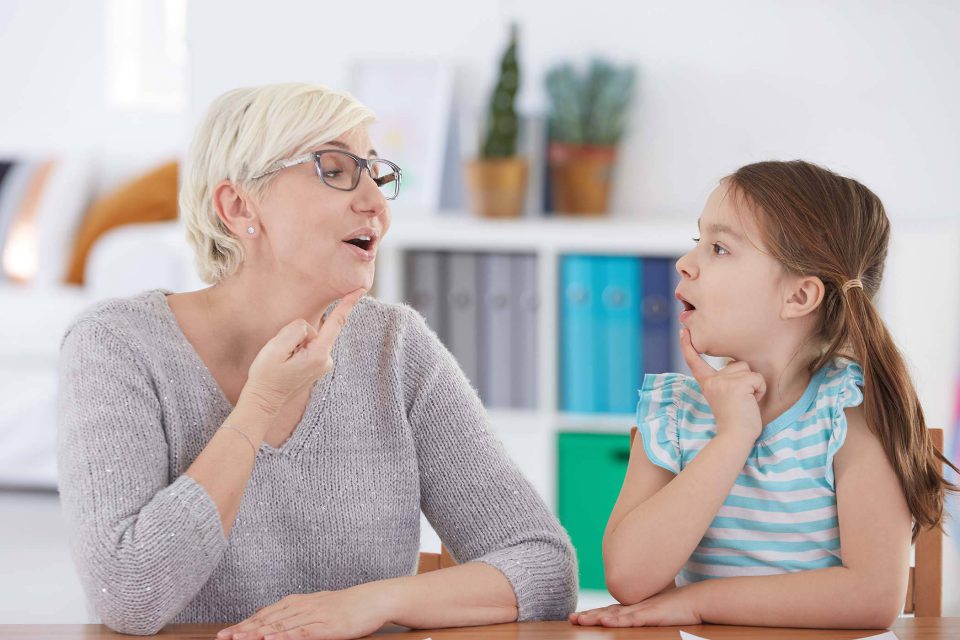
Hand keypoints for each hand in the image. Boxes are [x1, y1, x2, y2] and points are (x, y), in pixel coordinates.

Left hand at [216, 583, 395, 639]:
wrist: (373, 599)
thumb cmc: (346, 607)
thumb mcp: (318, 609)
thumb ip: (298, 616)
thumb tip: (277, 625)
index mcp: (298, 602)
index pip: (265, 614)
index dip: (244, 624)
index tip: (225, 633)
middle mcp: (302, 606)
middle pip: (267, 619)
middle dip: (243, 629)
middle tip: (223, 637)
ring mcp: (314, 616)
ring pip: (280, 626)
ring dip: (257, 633)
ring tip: (239, 639)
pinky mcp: (327, 626)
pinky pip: (302, 632)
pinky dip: (284, 636)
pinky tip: (271, 639)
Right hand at [241, 289, 364, 415]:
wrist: (264, 400)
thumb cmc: (267, 375)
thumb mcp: (276, 348)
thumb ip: (295, 330)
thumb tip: (307, 327)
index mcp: (318, 354)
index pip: (336, 323)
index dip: (347, 304)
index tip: (360, 289)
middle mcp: (326, 359)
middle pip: (314, 329)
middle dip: (296, 334)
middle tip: (280, 355)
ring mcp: (322, 364)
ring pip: (309, 337)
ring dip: (294, 343)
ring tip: (282, 361)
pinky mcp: (317, 366)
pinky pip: (307, 345)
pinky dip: (296, 348)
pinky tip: (287, 362)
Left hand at [569, 585, 700, 627]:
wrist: (696, 599)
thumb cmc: (678, 607)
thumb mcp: (657, 612)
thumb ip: (645, 615)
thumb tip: (636, 619)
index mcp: (635, 608)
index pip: (610, 611)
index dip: (593, 614)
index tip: (578, 616)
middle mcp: (634, 607)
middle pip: (606, 612)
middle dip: (588, 615)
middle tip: (570, 618)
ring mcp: (641, 610)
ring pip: (614, 615)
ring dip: (596, 617)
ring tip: (580, 620)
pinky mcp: (651, 615)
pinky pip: (631, 618)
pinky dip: (617, 620)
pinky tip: (605, 621)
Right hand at [680, 327, 764, 442]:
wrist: (735, 437)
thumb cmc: (735, 419)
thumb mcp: (724, 395)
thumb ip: (725, 380)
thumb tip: (733, 364)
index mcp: (707, 382)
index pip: (696, 361)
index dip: (688, 345)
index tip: (683, 331)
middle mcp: (713, 380)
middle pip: (738, 364)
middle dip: (746, 380)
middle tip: (740, 401)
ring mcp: (723, 382)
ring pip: (749, 370)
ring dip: (753, 385)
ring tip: (746, 401)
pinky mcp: (737, 385)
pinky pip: (757, 379)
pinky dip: (760, 391)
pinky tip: (751, 402)